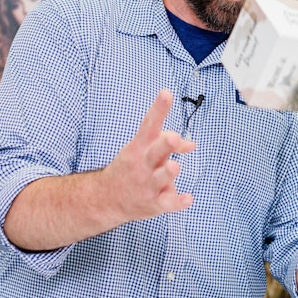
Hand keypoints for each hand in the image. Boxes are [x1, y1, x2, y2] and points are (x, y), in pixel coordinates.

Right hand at [102, 89, 195, 223]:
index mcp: (140, 147)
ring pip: (160, 178)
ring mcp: (147, 184)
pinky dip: (178, 202)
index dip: (158, 109)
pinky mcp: (154, 203)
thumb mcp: (144, 150)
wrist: (105, 199)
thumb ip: (169, 143)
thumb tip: (192, 145)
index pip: (149, 125)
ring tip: (175, 166)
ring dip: (168, 172)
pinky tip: (188, 199)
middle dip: (164, 145)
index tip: (166, 93)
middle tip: (172, 138)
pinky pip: (167, 203)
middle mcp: (143, 164)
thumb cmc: (131, 168)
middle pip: (155, 152)